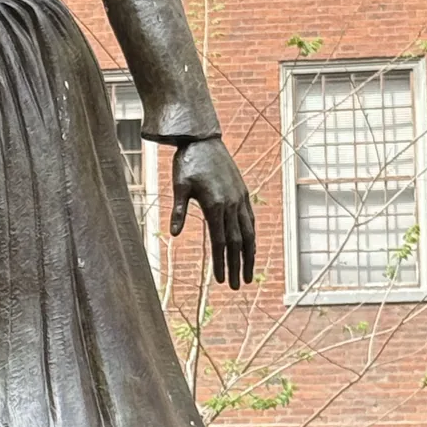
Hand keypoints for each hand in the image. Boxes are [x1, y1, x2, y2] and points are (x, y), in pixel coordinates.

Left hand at [170, 137, 255, 289]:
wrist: (203, 140)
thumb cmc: (187, 163)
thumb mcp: (179, 186)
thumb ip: (178, 210)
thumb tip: (174, 234)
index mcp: (216, 205)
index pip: (220, 242)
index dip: (221, 263)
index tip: (219, 280)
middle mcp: (232, 204)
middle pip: (237, 242)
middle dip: (237, 266)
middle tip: (236, 286)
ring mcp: (240, 198)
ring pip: (249, 233)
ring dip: (249, 256)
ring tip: (247, 274)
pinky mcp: (243, 193)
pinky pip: (250, 219)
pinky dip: (252, 236)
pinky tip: (250, 247)